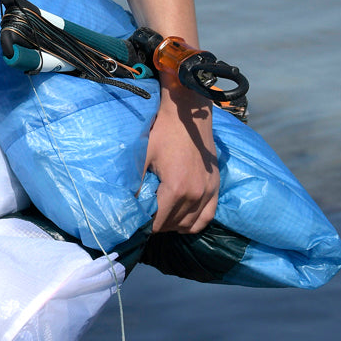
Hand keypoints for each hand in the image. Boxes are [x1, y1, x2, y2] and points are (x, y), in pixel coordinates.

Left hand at [145, 81, 218, 233]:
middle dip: (158, 225)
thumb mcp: (142, 154)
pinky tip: (181, 219)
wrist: (187, 115)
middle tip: (145, 218)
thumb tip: (124, 202)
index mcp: (176, 189)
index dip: (146, 225)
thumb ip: (134, 181)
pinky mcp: (216, 186)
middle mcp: (196, 195)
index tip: (136, 220)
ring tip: (160, 218)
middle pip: (174, 224)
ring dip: (174, 225)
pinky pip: (207, 216)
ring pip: (191, 224)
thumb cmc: (162, 132)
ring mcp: (209, 192)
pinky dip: (194, 222)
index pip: (159, 222)